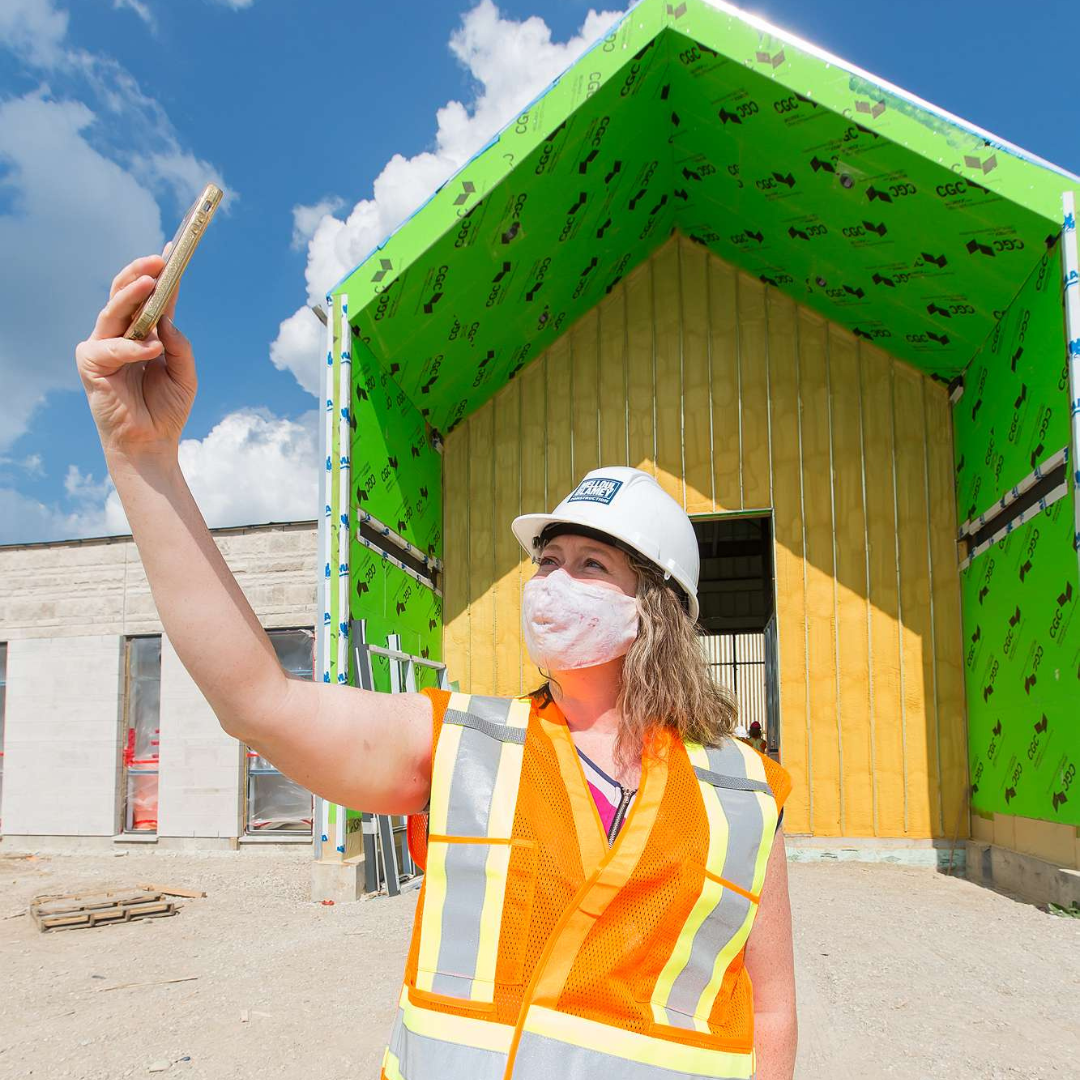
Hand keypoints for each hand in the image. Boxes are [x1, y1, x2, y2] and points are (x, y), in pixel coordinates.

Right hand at [75, 253, 196, 461]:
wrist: (151, 442)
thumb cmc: (167, 409)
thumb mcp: (185, 373)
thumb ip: (178, 345)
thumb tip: (166, 318)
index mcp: (144, 333)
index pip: (153, 299)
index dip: (162, 274)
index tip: (174, 250)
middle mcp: (121, 335)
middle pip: (125, 295)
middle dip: (142, 273)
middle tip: (160, 259)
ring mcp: (103, 348)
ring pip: (113, 311)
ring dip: (131, 295)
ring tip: (152, 282)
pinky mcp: (91, 365)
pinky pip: (110, 348)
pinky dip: (132, 347)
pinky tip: (152, 348)